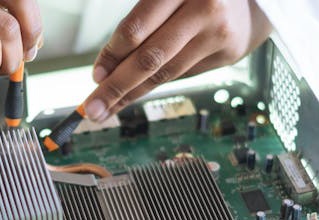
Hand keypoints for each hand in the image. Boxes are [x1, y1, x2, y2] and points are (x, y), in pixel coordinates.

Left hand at [84, 0, 271, 120]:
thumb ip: (141, 26)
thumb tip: (106, 70)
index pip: (136, 29)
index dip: (112, 56)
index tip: (95, 76)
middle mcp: (203, 7)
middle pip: (150, 58)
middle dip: (116, 87)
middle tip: (91, 109)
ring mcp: (218, 32)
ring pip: (164, 72)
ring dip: (131, 94)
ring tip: (106, 110)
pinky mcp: (227, 53)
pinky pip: (180, 75)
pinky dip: (152, 87)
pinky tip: (132, 95)